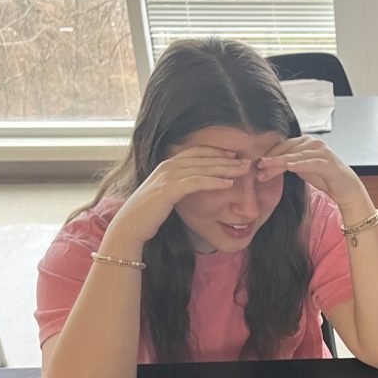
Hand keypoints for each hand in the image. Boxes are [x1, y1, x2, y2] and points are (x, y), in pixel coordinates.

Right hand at [105, 146, 251, 249]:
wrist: (130, 225)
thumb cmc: (148, 213)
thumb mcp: (165, 194)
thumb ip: (177, 185)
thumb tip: (191, 185)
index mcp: (167, 165)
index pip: (196, 152)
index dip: (216, 152)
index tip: (234, 154)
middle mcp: (167, 166)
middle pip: (203, 158)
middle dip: (227, 159)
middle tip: (247, 161)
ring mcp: (167, 176)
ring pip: (202, 168)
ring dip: (225, 168)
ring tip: (243, 170)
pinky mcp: (168, 190)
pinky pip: (196, 182)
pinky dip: (213, 181)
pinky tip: (228, 184)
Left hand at [256, 137, 371, 219]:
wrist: (346, 188)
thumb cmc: (324, 177)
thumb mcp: (301, 169)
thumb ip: (286, 164)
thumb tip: (265, 165)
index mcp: (306, 142)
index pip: (283, 146)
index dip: (269, 154)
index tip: (256, 164)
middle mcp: (314, 143)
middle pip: (288, 150)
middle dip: (272, 160)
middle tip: (258, 169)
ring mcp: (322, 151)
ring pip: (296, 155)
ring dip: (280, 162)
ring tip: (266, 169)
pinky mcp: (329, 162)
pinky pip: (311, 162)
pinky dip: (299, 164)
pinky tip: (288, 167)